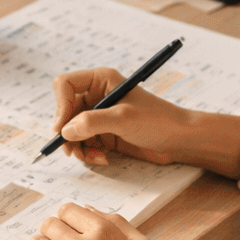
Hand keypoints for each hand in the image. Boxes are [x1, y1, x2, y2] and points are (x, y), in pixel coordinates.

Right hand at [51, 68, 239, 175]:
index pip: (65, 85)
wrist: (180, 140)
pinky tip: (103, 159)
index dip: (59, 106)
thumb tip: (65, 131)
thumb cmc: (158, 121)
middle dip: (66, 132)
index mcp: (100, 80)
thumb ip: (92, 123)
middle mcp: (96, 96)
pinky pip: (83, 143)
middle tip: (71, 151)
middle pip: (64, 111)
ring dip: (77, 147)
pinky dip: (88, 153)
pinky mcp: (103, 133)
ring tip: (93, 157)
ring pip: (71, 131)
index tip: (62, 129)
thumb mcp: (124, 119)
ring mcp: (99, 116)